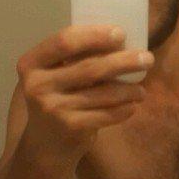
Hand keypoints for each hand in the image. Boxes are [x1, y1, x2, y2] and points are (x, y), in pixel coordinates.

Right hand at [16, 24, 153, 158]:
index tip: (121, 33)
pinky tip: (133, 106)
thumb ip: (73, 58)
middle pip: (89, 67)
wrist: (44, 145)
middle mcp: (38, 85)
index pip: (65, 41)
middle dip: (124, 61)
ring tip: (142, 89)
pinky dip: (123, 109)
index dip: (95, 35)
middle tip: (147, 58)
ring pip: (102, 93)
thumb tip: (119, 39)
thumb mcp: (53, 75)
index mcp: (31, 63)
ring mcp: (53, 108)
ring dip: (129, 89)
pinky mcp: (70, 127)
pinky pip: (106, 114)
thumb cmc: (55, 98)